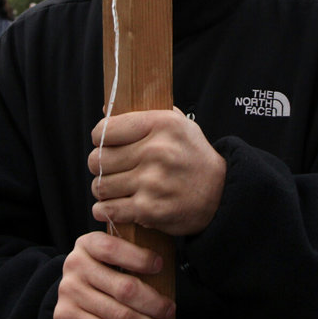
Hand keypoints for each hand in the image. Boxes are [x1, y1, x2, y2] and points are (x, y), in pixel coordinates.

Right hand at [54, 231, 175, 318]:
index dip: (139, 258)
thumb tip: (169, 275)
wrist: (72, 313)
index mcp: (87, 245)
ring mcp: (69, 293)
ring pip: (120, 316)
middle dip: (154, 303)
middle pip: (123, 288)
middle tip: (171, 311)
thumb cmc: (102, 286)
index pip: (113, 249)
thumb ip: (130, 262)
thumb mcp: (111, 265)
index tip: (161, 266)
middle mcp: (74, 266)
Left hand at [87, 109, 226, 236]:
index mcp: (162, 124)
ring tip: (115, 188)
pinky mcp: (150, 209)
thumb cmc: (193, 156)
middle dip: (100, 166)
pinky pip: (108, 210)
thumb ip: (144, 114)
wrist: (220, 194)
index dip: (101, 139)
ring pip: (100, 186)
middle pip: (97, 159)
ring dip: (103, 189)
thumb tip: (104, 108)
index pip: (105, 130)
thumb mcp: (177, 124)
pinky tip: (112, 206)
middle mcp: (157, 151)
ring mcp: (152, 182)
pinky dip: (105, 210)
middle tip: (111, 170)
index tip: (107, 145)